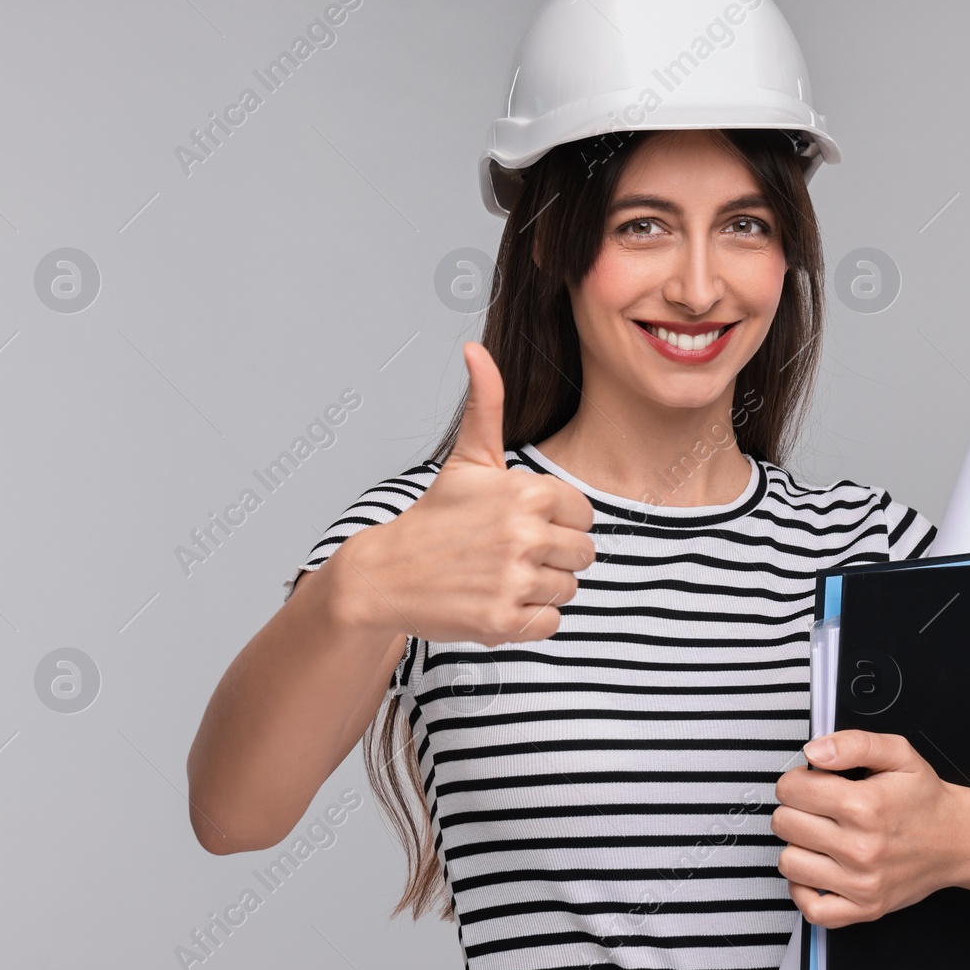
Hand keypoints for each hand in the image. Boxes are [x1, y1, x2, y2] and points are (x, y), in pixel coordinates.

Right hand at [335, 342, 595, 645]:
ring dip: (541, 588)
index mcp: (527, 492)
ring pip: (569, 588)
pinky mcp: (503, 621)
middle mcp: (524, 534)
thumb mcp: (467, 459)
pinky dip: (529, 618)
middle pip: (583, 554)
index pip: (584, 515)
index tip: (521, 523)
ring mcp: (513, 579)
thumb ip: (486, 404)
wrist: (386, 574)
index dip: (557, 522)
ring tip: (502, 576)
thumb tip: (475, 348)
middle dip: (553, 556)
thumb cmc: (437, 516)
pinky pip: (551, 622)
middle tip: (510, 554)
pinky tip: (497, 601)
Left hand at [772, 730, 969, 927]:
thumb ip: (853, 744)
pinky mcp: (865, 908)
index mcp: (864, 806)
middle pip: (785, 824)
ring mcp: (862, 883)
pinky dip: (804, 890)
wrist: (959, 840)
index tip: (811, 782)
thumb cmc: (925, 798)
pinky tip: (817, 869)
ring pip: (789, 862)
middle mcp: (861, 848)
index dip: (796, 780)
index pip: (792, 790)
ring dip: (798, 846)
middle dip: (794, 809)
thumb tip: (814, 752)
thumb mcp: (897, 754)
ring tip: (819, 836)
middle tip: (817, 807)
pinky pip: (812, 910)